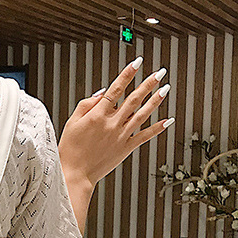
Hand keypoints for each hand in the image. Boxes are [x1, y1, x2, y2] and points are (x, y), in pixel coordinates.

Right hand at [57, 56, 173, 190]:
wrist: (74, 174)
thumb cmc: (70, 150)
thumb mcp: (71, 123)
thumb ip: (86, 105)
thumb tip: (101, 93)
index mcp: (97, 115)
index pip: (116, 89)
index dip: (128, 74)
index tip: (137, 63)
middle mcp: (111, 124)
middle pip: (134, 99)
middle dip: (148, 83)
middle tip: (160, 72)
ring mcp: (120, 136)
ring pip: (142, 114)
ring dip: (156, 100)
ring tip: (165, 88)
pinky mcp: (125, 149)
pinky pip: (144, 136)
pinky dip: (157, 128)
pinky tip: (167, 120)